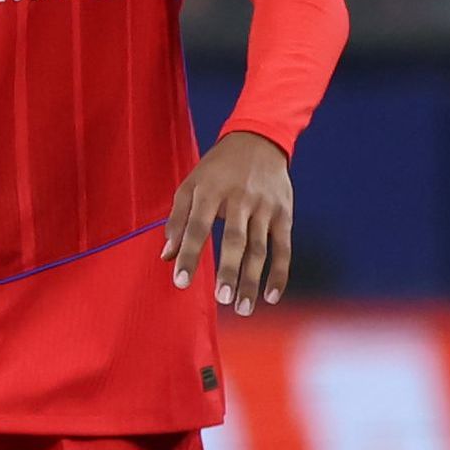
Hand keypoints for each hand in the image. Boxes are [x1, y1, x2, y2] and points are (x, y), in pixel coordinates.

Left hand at [161, 129, 294, 314]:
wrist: (258, 142)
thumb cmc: (216, 169)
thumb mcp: (190, 185)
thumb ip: (176, 220)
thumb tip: (165, 255)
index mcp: (211, 192)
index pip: (197, 228)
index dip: (188, 255)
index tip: (180, 282)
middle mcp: (241, 200)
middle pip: (236, 241)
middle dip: (230, 272)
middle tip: (222, 300)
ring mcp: (266, 208)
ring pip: (261, 249)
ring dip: (253, 280)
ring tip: (242, 307)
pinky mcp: (285, 214)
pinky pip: (283, 248)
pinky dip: (280, 273)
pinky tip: (271, 296)